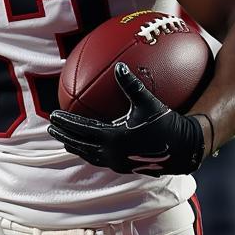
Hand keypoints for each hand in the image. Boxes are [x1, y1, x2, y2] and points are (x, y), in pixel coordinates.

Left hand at [48, 63, 205, 176]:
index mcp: (114, 138)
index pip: (83, 130)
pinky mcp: (123, 167)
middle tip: (51, 127)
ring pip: (88, 155)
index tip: (54, 116)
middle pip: (80, 145)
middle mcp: (112, 153)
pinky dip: (87, 153)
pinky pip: (98, 160)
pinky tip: (86, 147)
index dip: (67, 123)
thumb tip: (118, 67)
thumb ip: (131, 85)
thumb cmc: (166, 124)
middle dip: (64, 136)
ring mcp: (117, 162)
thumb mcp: (149, 103)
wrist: (183, 149)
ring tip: (64, 139)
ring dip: (74, 146)